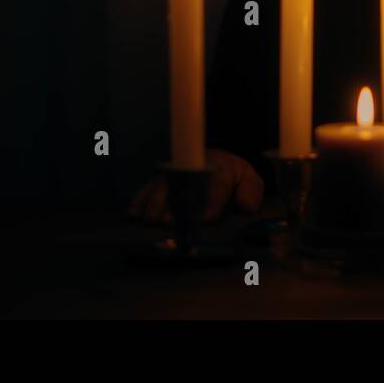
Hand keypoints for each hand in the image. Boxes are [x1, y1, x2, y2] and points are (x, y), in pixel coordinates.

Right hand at [127, 150, 264, 223]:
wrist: (217, 161)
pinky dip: (138, 201)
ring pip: (161, 184)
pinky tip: (132, 214)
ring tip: (150, 220)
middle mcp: (194, 168)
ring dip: (154, 202)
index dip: (212, 201)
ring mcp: (174, 174)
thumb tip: (245, 207)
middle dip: (175, 201)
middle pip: (182, 181)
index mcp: (221, 168)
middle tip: (169, 221)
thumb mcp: (249, 181)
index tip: (206, 219)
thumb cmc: (233, 176)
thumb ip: (251, 192)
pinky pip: (145, 188)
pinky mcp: (160, 181)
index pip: (217, 183)